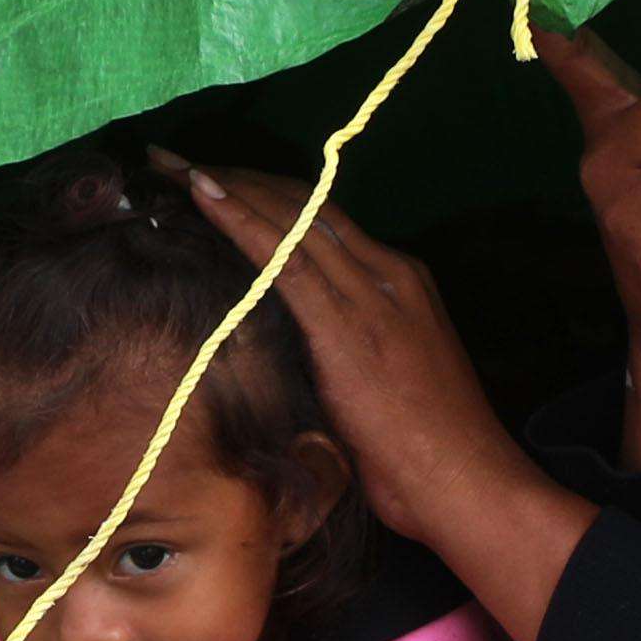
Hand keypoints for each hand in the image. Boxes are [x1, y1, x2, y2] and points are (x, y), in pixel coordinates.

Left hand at [154, 152, 602, 640]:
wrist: (465, 482)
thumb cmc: (422, 452)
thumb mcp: (380, 379)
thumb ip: (340, 348)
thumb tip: (286, 347)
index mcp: (399, 281)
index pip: (323, 219)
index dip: (266, 194)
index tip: (216, 179)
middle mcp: (387, 272)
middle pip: (304, 205)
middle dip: (238, 177)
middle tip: (177, 158)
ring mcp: (370, 293)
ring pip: (290, 218)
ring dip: (227, 185)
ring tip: (175, 165)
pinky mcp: (347, 323)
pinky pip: (283, 256)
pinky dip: (239, 220)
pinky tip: (203, 197)